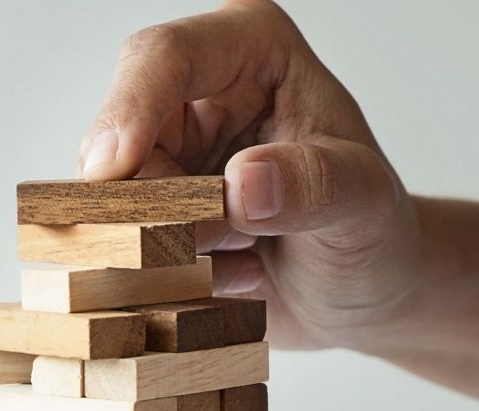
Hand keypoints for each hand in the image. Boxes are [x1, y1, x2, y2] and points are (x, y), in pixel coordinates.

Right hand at [81, 0, 433, 350]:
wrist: (361, 293)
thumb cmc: (372, 234)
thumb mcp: (365, 207)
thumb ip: (315, 186)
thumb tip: (243, 184)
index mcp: (251, 49)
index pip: (164, 57)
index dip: (128, 110)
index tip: (112, 172)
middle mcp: (196, 88)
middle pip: (119, 136)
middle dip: (157, 203)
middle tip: (225, 242)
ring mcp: (165, 148)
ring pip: (107, 195)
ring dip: (165, 246)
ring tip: (242, 259)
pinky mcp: (146, 205)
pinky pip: (113, 241)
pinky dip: (161, 272)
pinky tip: (225, 275)